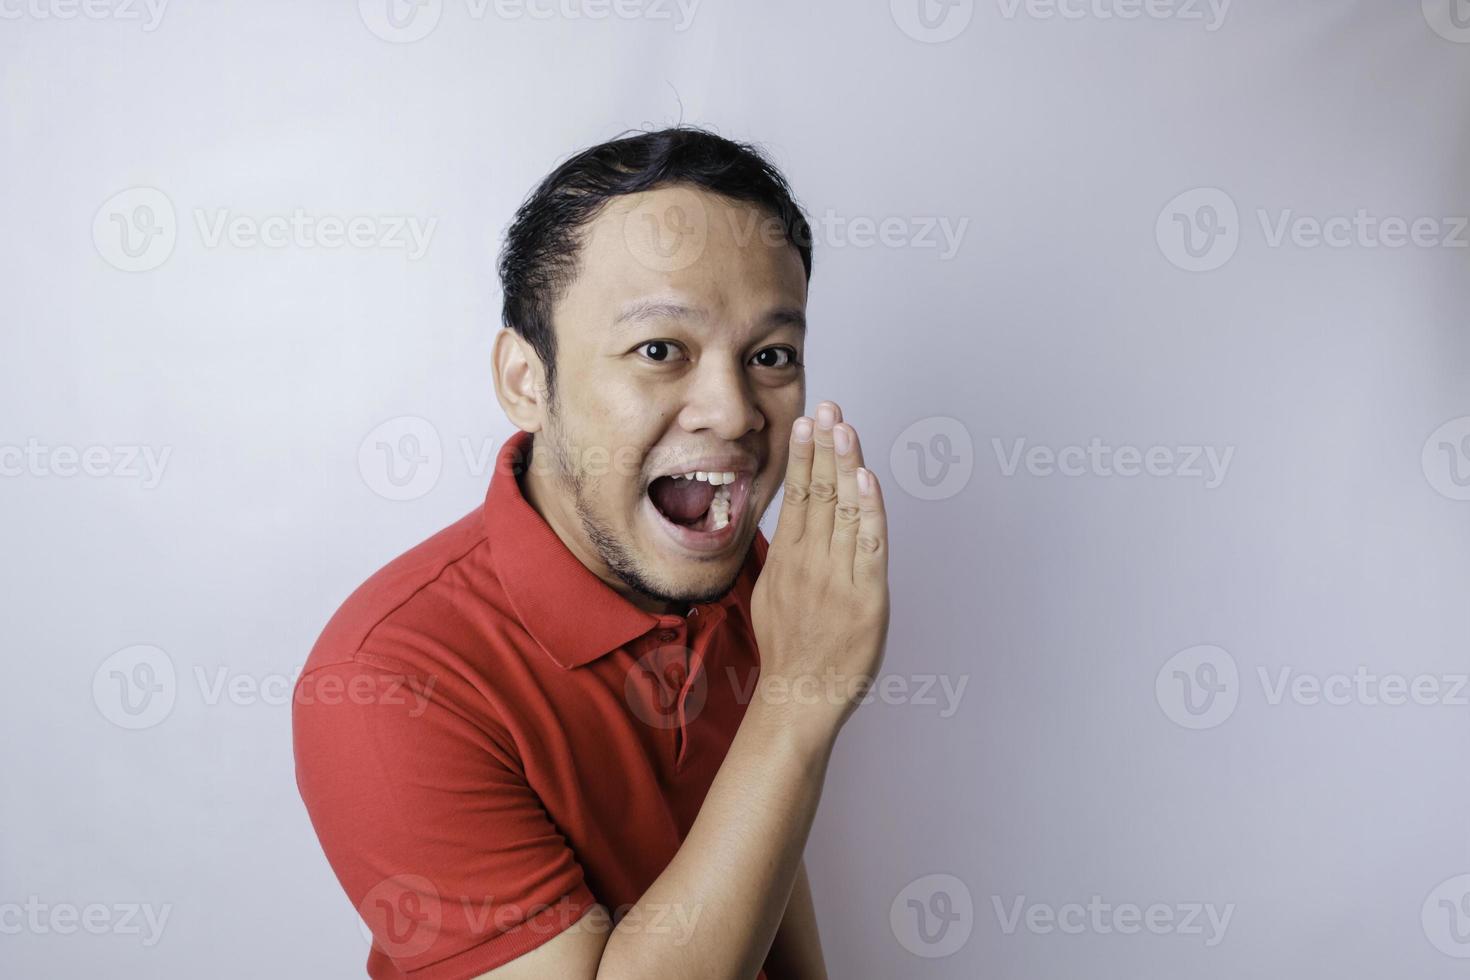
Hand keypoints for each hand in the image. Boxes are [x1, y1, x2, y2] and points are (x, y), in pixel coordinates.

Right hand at [750, 400, 890, 740]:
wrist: (801, 698)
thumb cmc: (789, 653)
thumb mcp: (770, 597)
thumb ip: (783, 558)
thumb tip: (789, 527)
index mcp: (786, 561)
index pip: (796, 496)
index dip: (803, 456)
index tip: (806, 422)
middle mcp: (809, 563)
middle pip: (817, 493)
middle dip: (824, 446)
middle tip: (827, 407)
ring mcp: (837, 578)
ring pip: (841, 510)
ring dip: (845, 464)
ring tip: (844, 427)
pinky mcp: (865, 597)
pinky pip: (868, 544)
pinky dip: (868, 509)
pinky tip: (865, 478)